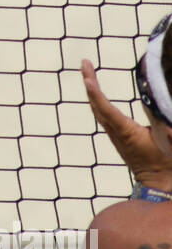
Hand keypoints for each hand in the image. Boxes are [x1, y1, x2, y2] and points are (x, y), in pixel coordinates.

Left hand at [81, 59, 171, 190]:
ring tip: (88, 71)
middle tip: (84, 63)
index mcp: (126, 132)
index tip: (86, 78)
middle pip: (97, 106)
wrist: (159, 185)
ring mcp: (115, 136)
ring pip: (98, 110)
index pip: (106, 109)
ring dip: (92, 90)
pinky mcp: (118, 138)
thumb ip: (159, 120)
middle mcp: (116, 133)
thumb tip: (152, 99)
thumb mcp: (168, 139)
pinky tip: (96, 93)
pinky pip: (103, 115)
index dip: (96, 93)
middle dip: (90, 83)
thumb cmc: (167, 162)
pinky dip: (98, 100)